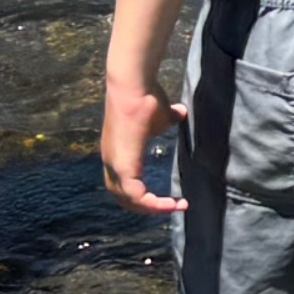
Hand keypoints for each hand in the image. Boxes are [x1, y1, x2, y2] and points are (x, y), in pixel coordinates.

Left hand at [98, 68, 182, 216]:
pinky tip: (172, 203)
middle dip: (146, 206)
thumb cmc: (146, 95)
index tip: (165, 194)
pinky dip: (153, 204)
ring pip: (128, 200)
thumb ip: (170, 117)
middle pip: (122, 197)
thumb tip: (181, 112)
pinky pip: (136, 196)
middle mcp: (111, 161)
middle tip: (170, 207)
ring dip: (152, 208)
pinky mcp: (123, 166)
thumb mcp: (161, 113)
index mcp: (117, 151)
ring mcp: (114, 164)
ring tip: (175, 207)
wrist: (134, 85)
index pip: (123, 182)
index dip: (141, 192)